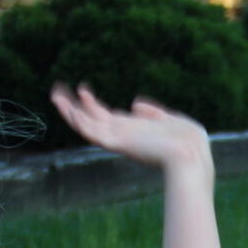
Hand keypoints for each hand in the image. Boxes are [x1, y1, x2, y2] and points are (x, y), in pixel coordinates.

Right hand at [49, 84, 212, 176]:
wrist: (193, 156)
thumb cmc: (190, 142)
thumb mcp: (172, 120)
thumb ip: (153, 112)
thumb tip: (133, 103)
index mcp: (136, 131)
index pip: (108, 117)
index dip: (93, 105)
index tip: (82, 90)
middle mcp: (125, 136)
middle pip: (92, 119)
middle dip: (75, 105)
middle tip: (57, 90)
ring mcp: (121, 140)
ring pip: (88, 125)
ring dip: (70, 111)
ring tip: (55, 95)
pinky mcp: (119, 143)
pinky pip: (94, 133)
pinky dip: (80, 122)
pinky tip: (68, 110)